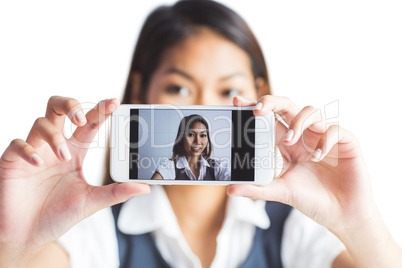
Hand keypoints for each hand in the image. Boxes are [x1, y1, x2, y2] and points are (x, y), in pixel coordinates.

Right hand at [0, 96, 149, 258]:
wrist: (28, 234)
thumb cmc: (58, 215)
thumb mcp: (92, 202)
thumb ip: (116, 193)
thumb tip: (145, 187)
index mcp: (75, 151)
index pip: (89, 124)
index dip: (100, 110)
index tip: (114, 102)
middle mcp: (55, 146)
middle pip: (59, 109)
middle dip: (71, 105)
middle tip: (81, 118)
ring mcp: (34, 152)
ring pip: (41, 123)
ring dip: (54, 136)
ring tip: (64, 157)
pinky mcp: (13, 161)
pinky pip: (16, 144)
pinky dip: (28, 150)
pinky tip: (37, 164)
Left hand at [228, 95, 373, 233]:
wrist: (341, 214)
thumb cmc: (311, 199)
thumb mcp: (281, 192)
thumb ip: (257, 189)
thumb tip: (230, 189)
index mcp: (287, 144)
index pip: (269, 120)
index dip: (255, 108)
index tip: (237, 102)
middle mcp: (304, 136)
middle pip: (287, 107)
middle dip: (272, 102)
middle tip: (258, 110)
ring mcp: (323, 137)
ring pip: (310, 112)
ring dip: (298, 121)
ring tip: (290, 140)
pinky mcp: (345, 142)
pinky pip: (334, 130)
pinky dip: (324, 140)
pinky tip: (317, 156)